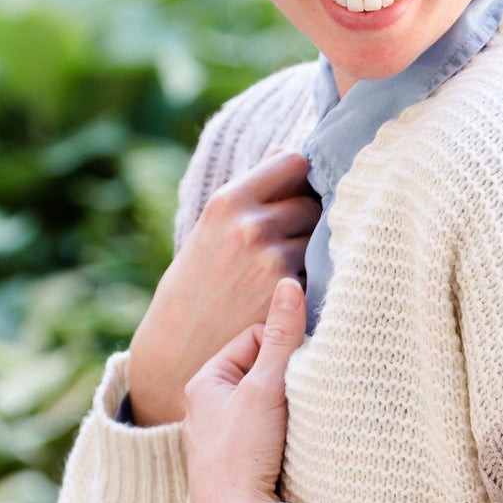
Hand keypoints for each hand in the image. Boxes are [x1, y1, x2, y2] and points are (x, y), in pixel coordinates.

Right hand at [126, 150, 317, 425]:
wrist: (180, 353)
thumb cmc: (196, 289)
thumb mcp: (211, 231)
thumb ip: (250, 194)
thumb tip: (287, 149)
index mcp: (228, 202)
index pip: (294, 164)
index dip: (302, 178)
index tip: (300, 193)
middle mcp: (252, 227)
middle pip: (312, 203)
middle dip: (308, 221)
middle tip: (288, 246)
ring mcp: (275, 262)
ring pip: (322, 240)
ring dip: (315, 253)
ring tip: (286, 274)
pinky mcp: (292, 297)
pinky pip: (323, 274)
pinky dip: (317, 282)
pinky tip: (294, 297)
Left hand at [185, 275, 307, 502]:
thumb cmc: (242, 455)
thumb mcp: (265, 389)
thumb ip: (282, 337)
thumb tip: (289, 285)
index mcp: (204, 381)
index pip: (255, 339)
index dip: (283, 348)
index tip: (300, 369)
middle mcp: (209, 406)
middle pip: (263, 371)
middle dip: (288, 379)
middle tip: (302, 397)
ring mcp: (225, 435)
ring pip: (270, 403)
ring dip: (290, 408)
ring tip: (299, 424)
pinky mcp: (241, 461)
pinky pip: (270, 431)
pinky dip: (287, 433)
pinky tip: (295, 447)